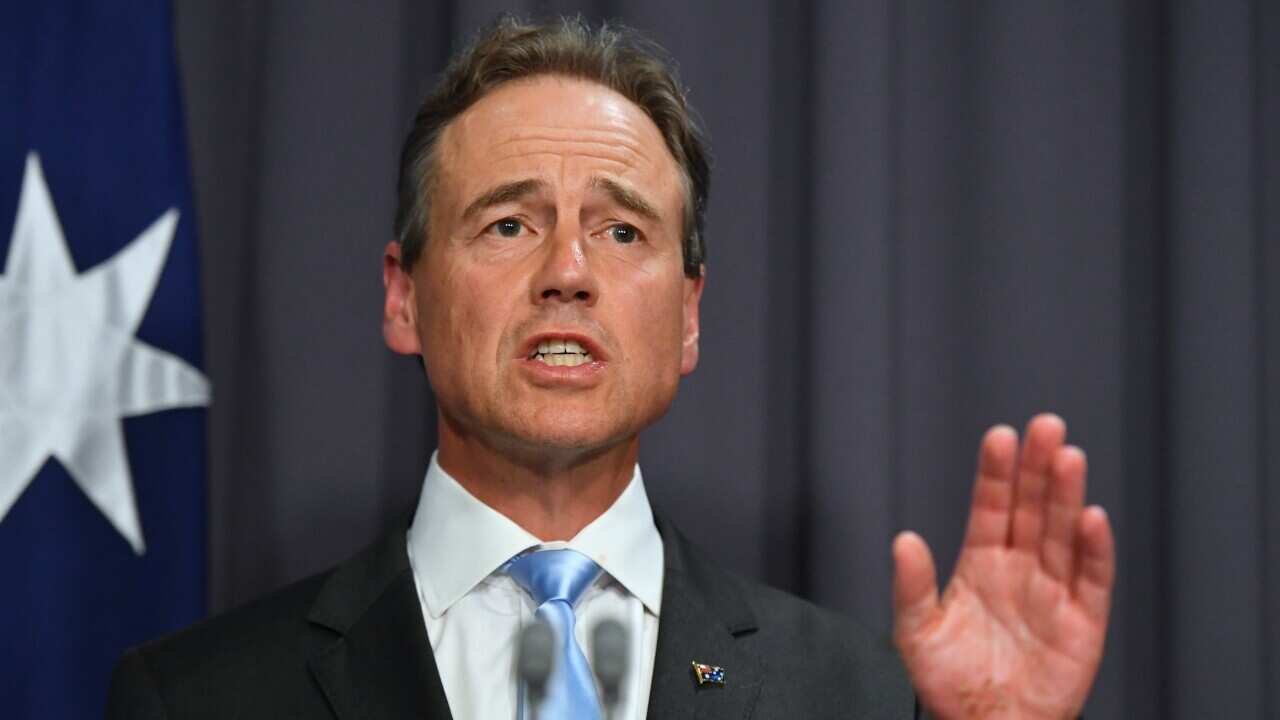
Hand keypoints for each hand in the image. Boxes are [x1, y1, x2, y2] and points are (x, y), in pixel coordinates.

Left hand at [891, 414, 1114, 719]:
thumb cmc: (952, 685)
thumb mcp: (916, 633)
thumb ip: (911, 587)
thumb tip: (903, 540)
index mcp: (981, 565)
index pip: (991, 507)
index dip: (996, 473)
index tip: (999, 436)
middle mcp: (1020, 570)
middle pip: (1032, 508)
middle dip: (1037, 468)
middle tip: (1045, 426)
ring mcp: (1053, 593)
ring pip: (1062, 534)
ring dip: (1066, 496)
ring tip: (1067, 457)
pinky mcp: (1083, 623)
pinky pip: (1092, 580)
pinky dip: (1094, 549)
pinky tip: (1091, 517)